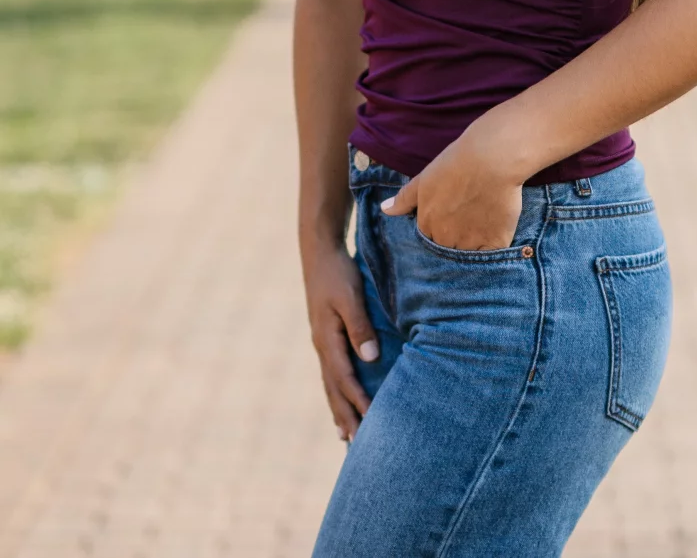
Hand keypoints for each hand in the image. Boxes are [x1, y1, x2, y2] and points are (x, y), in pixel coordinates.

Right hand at [300, 230, 379, 440]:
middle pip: (334, 389)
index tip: (371, 421)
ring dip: (339, 411)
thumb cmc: (338, 272)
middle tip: (356, 449)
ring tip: (346, 438)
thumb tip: (371, 358)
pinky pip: (332, 373)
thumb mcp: (350, 296)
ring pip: (331, 385)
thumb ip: (359, 327)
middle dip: (346, 417)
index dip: (357, 401)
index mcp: (327, 339)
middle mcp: (322, 346)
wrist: (319, 252)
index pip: (345, 378)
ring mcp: (322, 343)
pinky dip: (337, 393)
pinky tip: (342, 402)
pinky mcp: (326, 337)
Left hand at [380, 130, 522, 250]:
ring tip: (480, 224)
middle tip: (466, 218)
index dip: (438, 228)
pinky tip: (494, 231)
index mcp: (428, 224)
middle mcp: (447, 239)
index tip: (449, 216)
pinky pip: (491, 255)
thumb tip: (384, 209)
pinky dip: (491, 249)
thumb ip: (404, 199)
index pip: (428, 239)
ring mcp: (472, 243)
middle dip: (453, 239)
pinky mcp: (496, 242)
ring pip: (468, 255)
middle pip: (448, 249)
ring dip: (472, 245)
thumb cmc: (456, 163)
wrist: (491, 158)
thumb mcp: (424, 179)